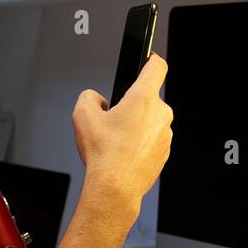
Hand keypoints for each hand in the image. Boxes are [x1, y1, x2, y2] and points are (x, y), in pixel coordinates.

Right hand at [71, 53, 173, 212]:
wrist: (115, 188)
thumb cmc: (104, 154)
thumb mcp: (82, 116)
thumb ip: (89, 96)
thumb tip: (96, 99)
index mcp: (143, 99)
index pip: (157, 67)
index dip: (151, 59)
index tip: (148, 59)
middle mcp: (160, 114)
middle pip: (148, 98)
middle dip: (132, 105)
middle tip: (113, 120)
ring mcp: (165, 134)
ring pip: (150, 121)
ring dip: (136, 126)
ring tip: (116, 142)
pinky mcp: (164, 152)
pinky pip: (152, 140)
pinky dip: (140, 144)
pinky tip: (124, 154)